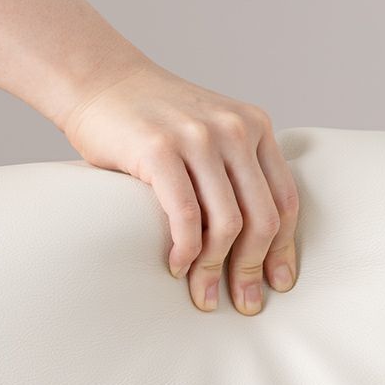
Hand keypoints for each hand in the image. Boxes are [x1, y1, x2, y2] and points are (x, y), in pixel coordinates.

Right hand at [61, 59, 299, 313]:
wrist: (99, 81)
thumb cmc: (151, 121)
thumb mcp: (208, 132)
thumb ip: (234, 170)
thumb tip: (253, 243)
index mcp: (255, 127)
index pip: (285, 199)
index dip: (284, 248)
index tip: (279, 283)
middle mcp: (235, 130)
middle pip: (263, 218)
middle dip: (253, 270)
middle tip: (243, 303)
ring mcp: (198, 137)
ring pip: (227, 224)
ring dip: (215, 270)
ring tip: (201, 295)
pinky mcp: (160, 149)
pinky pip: (186, 216)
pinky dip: (185, 251)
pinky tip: (176, 267)